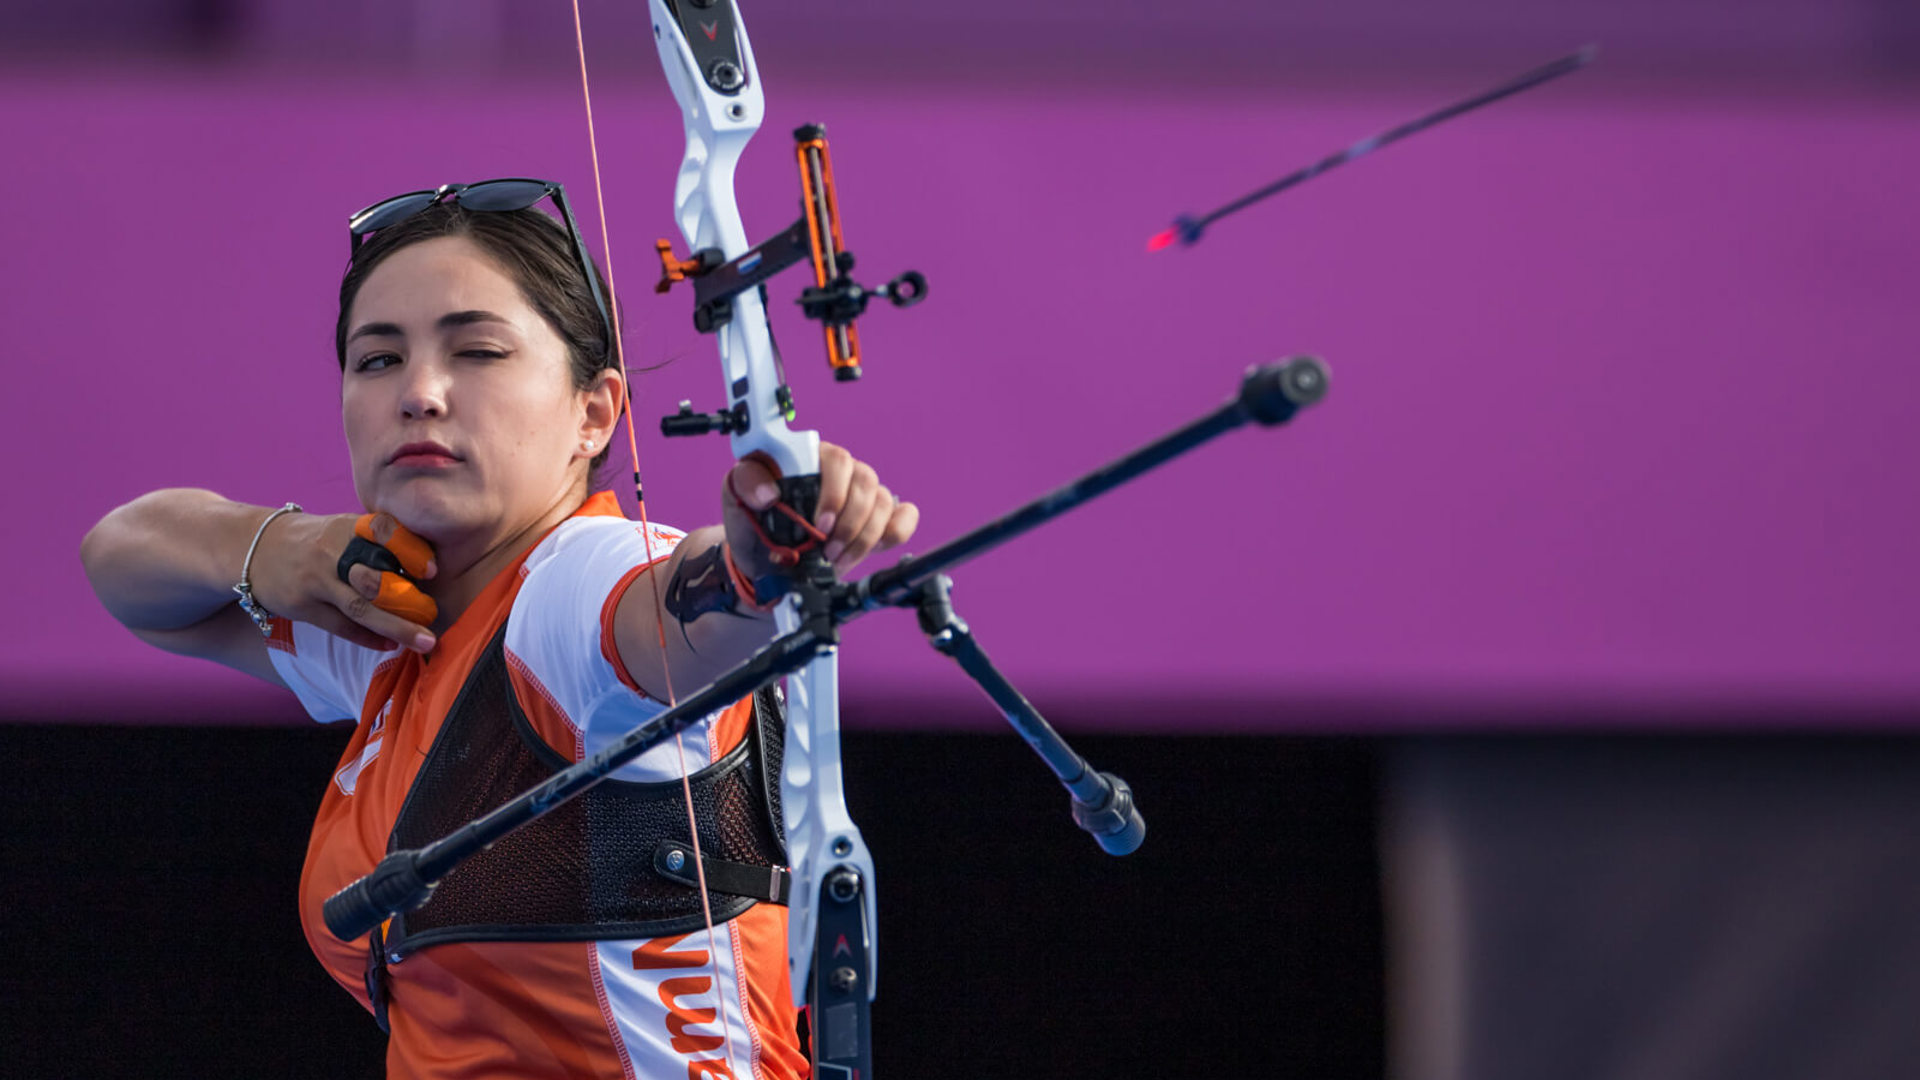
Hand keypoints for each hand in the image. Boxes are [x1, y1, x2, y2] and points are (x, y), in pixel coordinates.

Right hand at [250, 511, 439, 652]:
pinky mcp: (302, 605)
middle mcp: (332, 553)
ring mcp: (316, 580)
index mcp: (348, 528)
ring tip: (424, 641)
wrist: (255, 548)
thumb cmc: (314, 540)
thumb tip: (425, 563)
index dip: (410, 550)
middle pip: (375, 578)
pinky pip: (340, 625)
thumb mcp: (342, 529)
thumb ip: (376, 541)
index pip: (383, 532)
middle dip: (409, 601)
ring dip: (395, 627)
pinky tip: (388, 645)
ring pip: (360, 608)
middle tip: (436, 616)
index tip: (434, 571)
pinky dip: (367, 637)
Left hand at [723, 441, 918, 583]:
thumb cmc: (753, 518)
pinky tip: (873, 547)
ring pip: (884, 503)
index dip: (834, 493)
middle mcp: (843, 472)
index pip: (838, 460)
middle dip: (849, 522)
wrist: (763, 557)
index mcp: (812, 457)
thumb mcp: (737, 493)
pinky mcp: (879, 518)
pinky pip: (904, 516)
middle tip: (827, 549)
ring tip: (837, 558)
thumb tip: (770, 493)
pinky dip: (895, 532)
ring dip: (864, 537)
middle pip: (866, 482)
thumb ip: (748, 481)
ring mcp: (863, 495)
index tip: (818, 526)